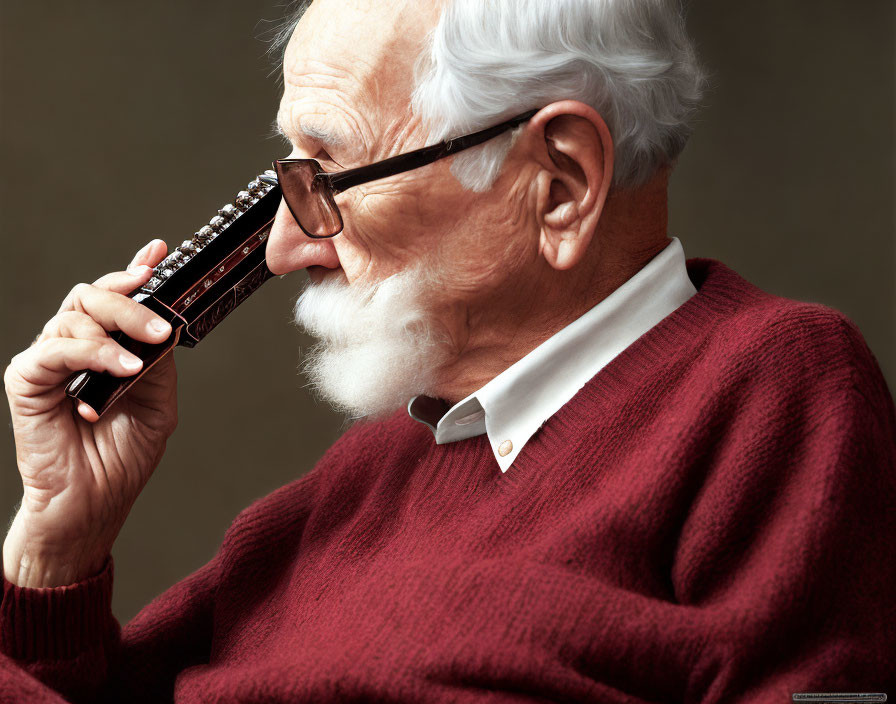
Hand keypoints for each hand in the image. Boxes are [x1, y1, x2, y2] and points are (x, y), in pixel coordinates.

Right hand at [3, 240, 178, 587]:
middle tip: (161, 326)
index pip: (115, 297)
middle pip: (94, 295)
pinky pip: (54, 350)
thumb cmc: (122, 456)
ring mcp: (49, 361)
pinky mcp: (27, 380)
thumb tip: (163, 324)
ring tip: (142, 359)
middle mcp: (75, 346)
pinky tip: (120, 369)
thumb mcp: (157, 401)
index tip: (159, 254)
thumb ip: (158, 361)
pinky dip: (91, 353)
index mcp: (106, 347)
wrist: (94, 502)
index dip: (134, 270)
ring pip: (75, 315)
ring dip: (116, 331)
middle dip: (131, 301)